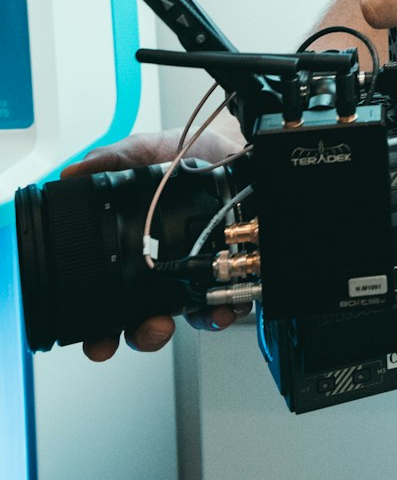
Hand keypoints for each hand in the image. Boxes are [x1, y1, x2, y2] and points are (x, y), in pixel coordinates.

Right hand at [61, 123, 245, 360]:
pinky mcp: (229, 269)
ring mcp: (197, 272)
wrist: (232, 146)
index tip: (98, 339)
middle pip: (146, 319)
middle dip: (143, 335)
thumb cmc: (186, 153)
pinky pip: (228, 299)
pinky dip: (227, 307)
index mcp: (137, 251)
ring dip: (192, 323)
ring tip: (189, 316)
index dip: (100, 327)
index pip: (109, 299)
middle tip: (148, 329)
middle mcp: (165, 269)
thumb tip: (74, 171)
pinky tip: (225, 303)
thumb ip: (113, 159)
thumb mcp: (145, 151)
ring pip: (187, 316)